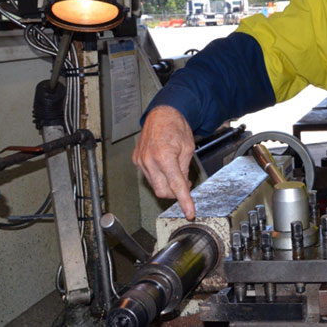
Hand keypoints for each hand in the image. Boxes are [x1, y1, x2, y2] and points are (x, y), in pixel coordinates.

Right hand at [132, 105, 195, 219]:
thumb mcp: (188, 148)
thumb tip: (184, 186)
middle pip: (162, 192)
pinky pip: (149, 176)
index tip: (189, 212)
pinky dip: (159, 176)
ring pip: (155, 185)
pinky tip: (165, 167)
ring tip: (175, 171)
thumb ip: (185, 169)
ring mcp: (141, 161)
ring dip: (167, 184)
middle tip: (185, 185)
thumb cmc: (176, 127)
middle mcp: (149, 161)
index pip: (176, 186)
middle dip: (175, 193)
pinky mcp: (137, 160)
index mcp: (164, 157)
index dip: (184, 201)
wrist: (162, 114)